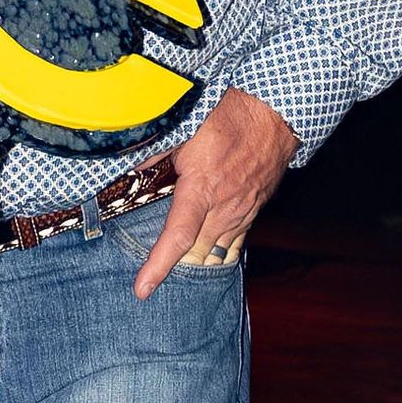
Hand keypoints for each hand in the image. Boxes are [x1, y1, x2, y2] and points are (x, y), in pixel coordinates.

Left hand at [134, 87, 296, 299]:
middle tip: (151, 281)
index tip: (142, 289)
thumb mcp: (184, 131)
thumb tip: (127, 172)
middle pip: (196, 253)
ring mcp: (242, 211)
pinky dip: (217, 249)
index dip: (158, 266)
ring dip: (197, 261)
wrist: (274, 113)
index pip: (177, 237)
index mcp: (202, 189)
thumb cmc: (229, 117)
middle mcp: (224, 207)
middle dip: (176, 268)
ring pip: (216, 250)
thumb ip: (154, 156)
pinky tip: (207, 253)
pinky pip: (234, 240)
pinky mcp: (254, 209)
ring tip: (178, 272)